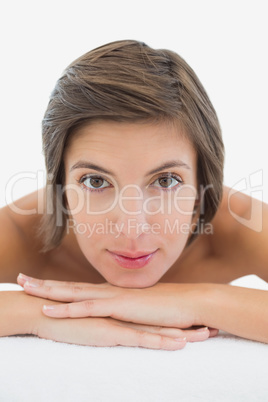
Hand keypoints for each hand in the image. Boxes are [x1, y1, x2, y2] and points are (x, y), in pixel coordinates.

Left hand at [18, 273, 218, 341]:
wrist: (191, 303)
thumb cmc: (172, 309)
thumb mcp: (146, 311)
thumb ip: (132, 312)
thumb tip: (126, 317)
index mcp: (113, 293)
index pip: (81, 289)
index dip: (60, 286)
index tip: (42, 284)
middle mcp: (109, 291)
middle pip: (70, 286)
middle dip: (45, 283)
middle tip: (22, 279)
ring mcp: (112, 297)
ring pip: (73, 293)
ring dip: (48, 291)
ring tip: (26, 288)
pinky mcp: (119, 307)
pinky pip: (88, 308)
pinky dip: (67, 308)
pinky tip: (49, 308)